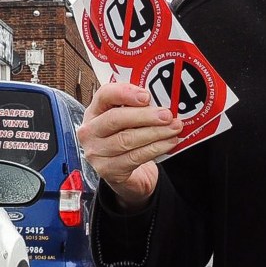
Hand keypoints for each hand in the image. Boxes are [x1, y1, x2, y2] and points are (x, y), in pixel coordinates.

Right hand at [78, 83, 182, 209]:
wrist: (127, 174)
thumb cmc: (128, 139)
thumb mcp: (129, 121)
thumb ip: (139, 108)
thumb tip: (163, 101)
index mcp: (95, 111)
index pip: (104, 95)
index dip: (125, 93)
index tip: (147, 96)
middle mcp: (90, 131)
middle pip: (115, 118)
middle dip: (145, 116)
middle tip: (167, 115)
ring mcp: (96, 152)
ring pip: (127, 139)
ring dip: (155, 132)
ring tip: (174, 128)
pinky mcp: (108, 170)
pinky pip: (135, 156)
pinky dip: (155, 148)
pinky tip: (169, 142)